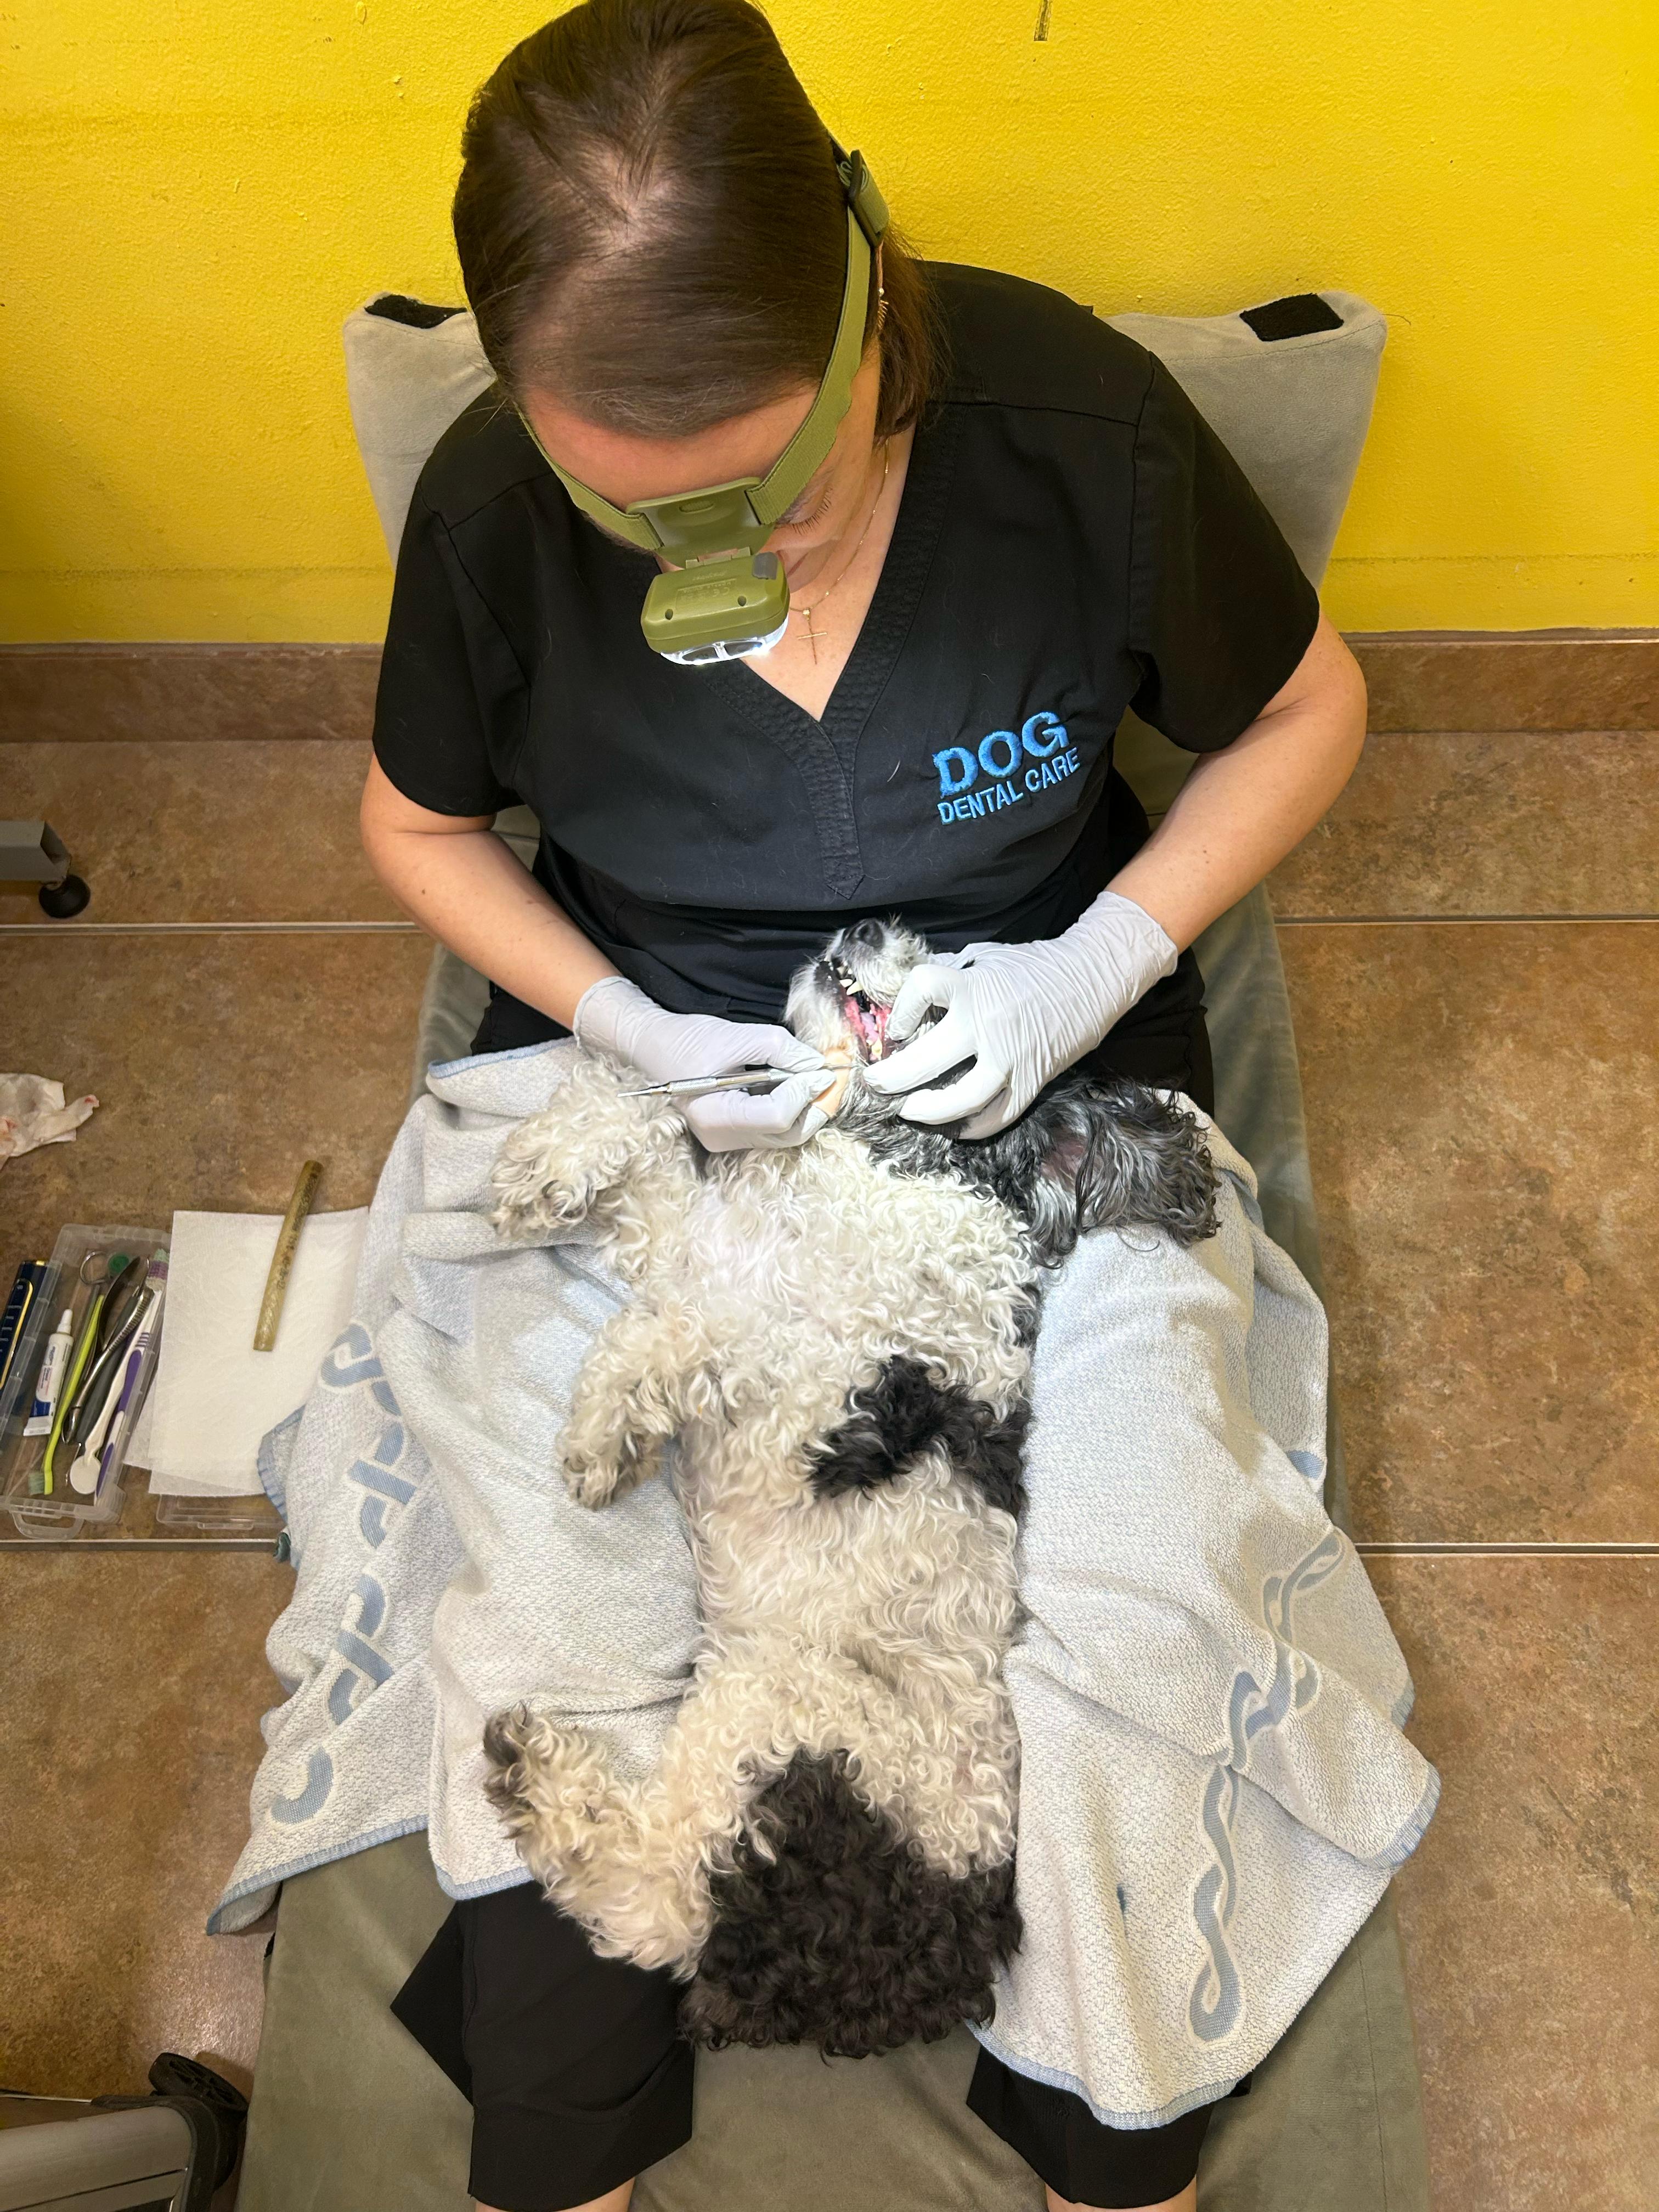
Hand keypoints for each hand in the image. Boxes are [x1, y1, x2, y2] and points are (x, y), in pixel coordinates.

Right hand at [574, 976, 830, 1153]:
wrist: (655, 1047)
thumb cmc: (689, 1040)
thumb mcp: (738, 1035)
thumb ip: (782, 1049)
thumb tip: (819, 1066)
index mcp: (716, 1116)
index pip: (778, 1116)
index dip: (806, 1091)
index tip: (822, 1067)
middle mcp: (721, 1138)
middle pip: (788, 1134)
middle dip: (815, 1105)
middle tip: (829, 1076)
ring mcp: (727, 1142)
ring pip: (786, 1137)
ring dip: (807, 1108)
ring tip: (815, 1079)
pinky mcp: (733, 1137)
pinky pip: (774, 1132)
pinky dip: (792, 1111)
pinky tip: (796, 1087)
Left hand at [862, 890, 1178, 1137]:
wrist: (1091, 977)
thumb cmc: (1033, 966)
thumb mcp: (985, 958)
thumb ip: (950, 978)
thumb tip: (911, 1004)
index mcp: (973, 985)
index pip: (919, 990)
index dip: (899, 1011)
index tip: (895, 1028)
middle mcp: (987, 1024)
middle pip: (926, 1059)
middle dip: (892, 1077)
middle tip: (876, 1083)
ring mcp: (1011, 1057)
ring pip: (961, 1099)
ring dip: (927, 1110)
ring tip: (908, 1109)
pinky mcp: (1032, 1080)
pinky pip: (996, 1116)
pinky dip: (971, 1127)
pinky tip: (953, 1126)